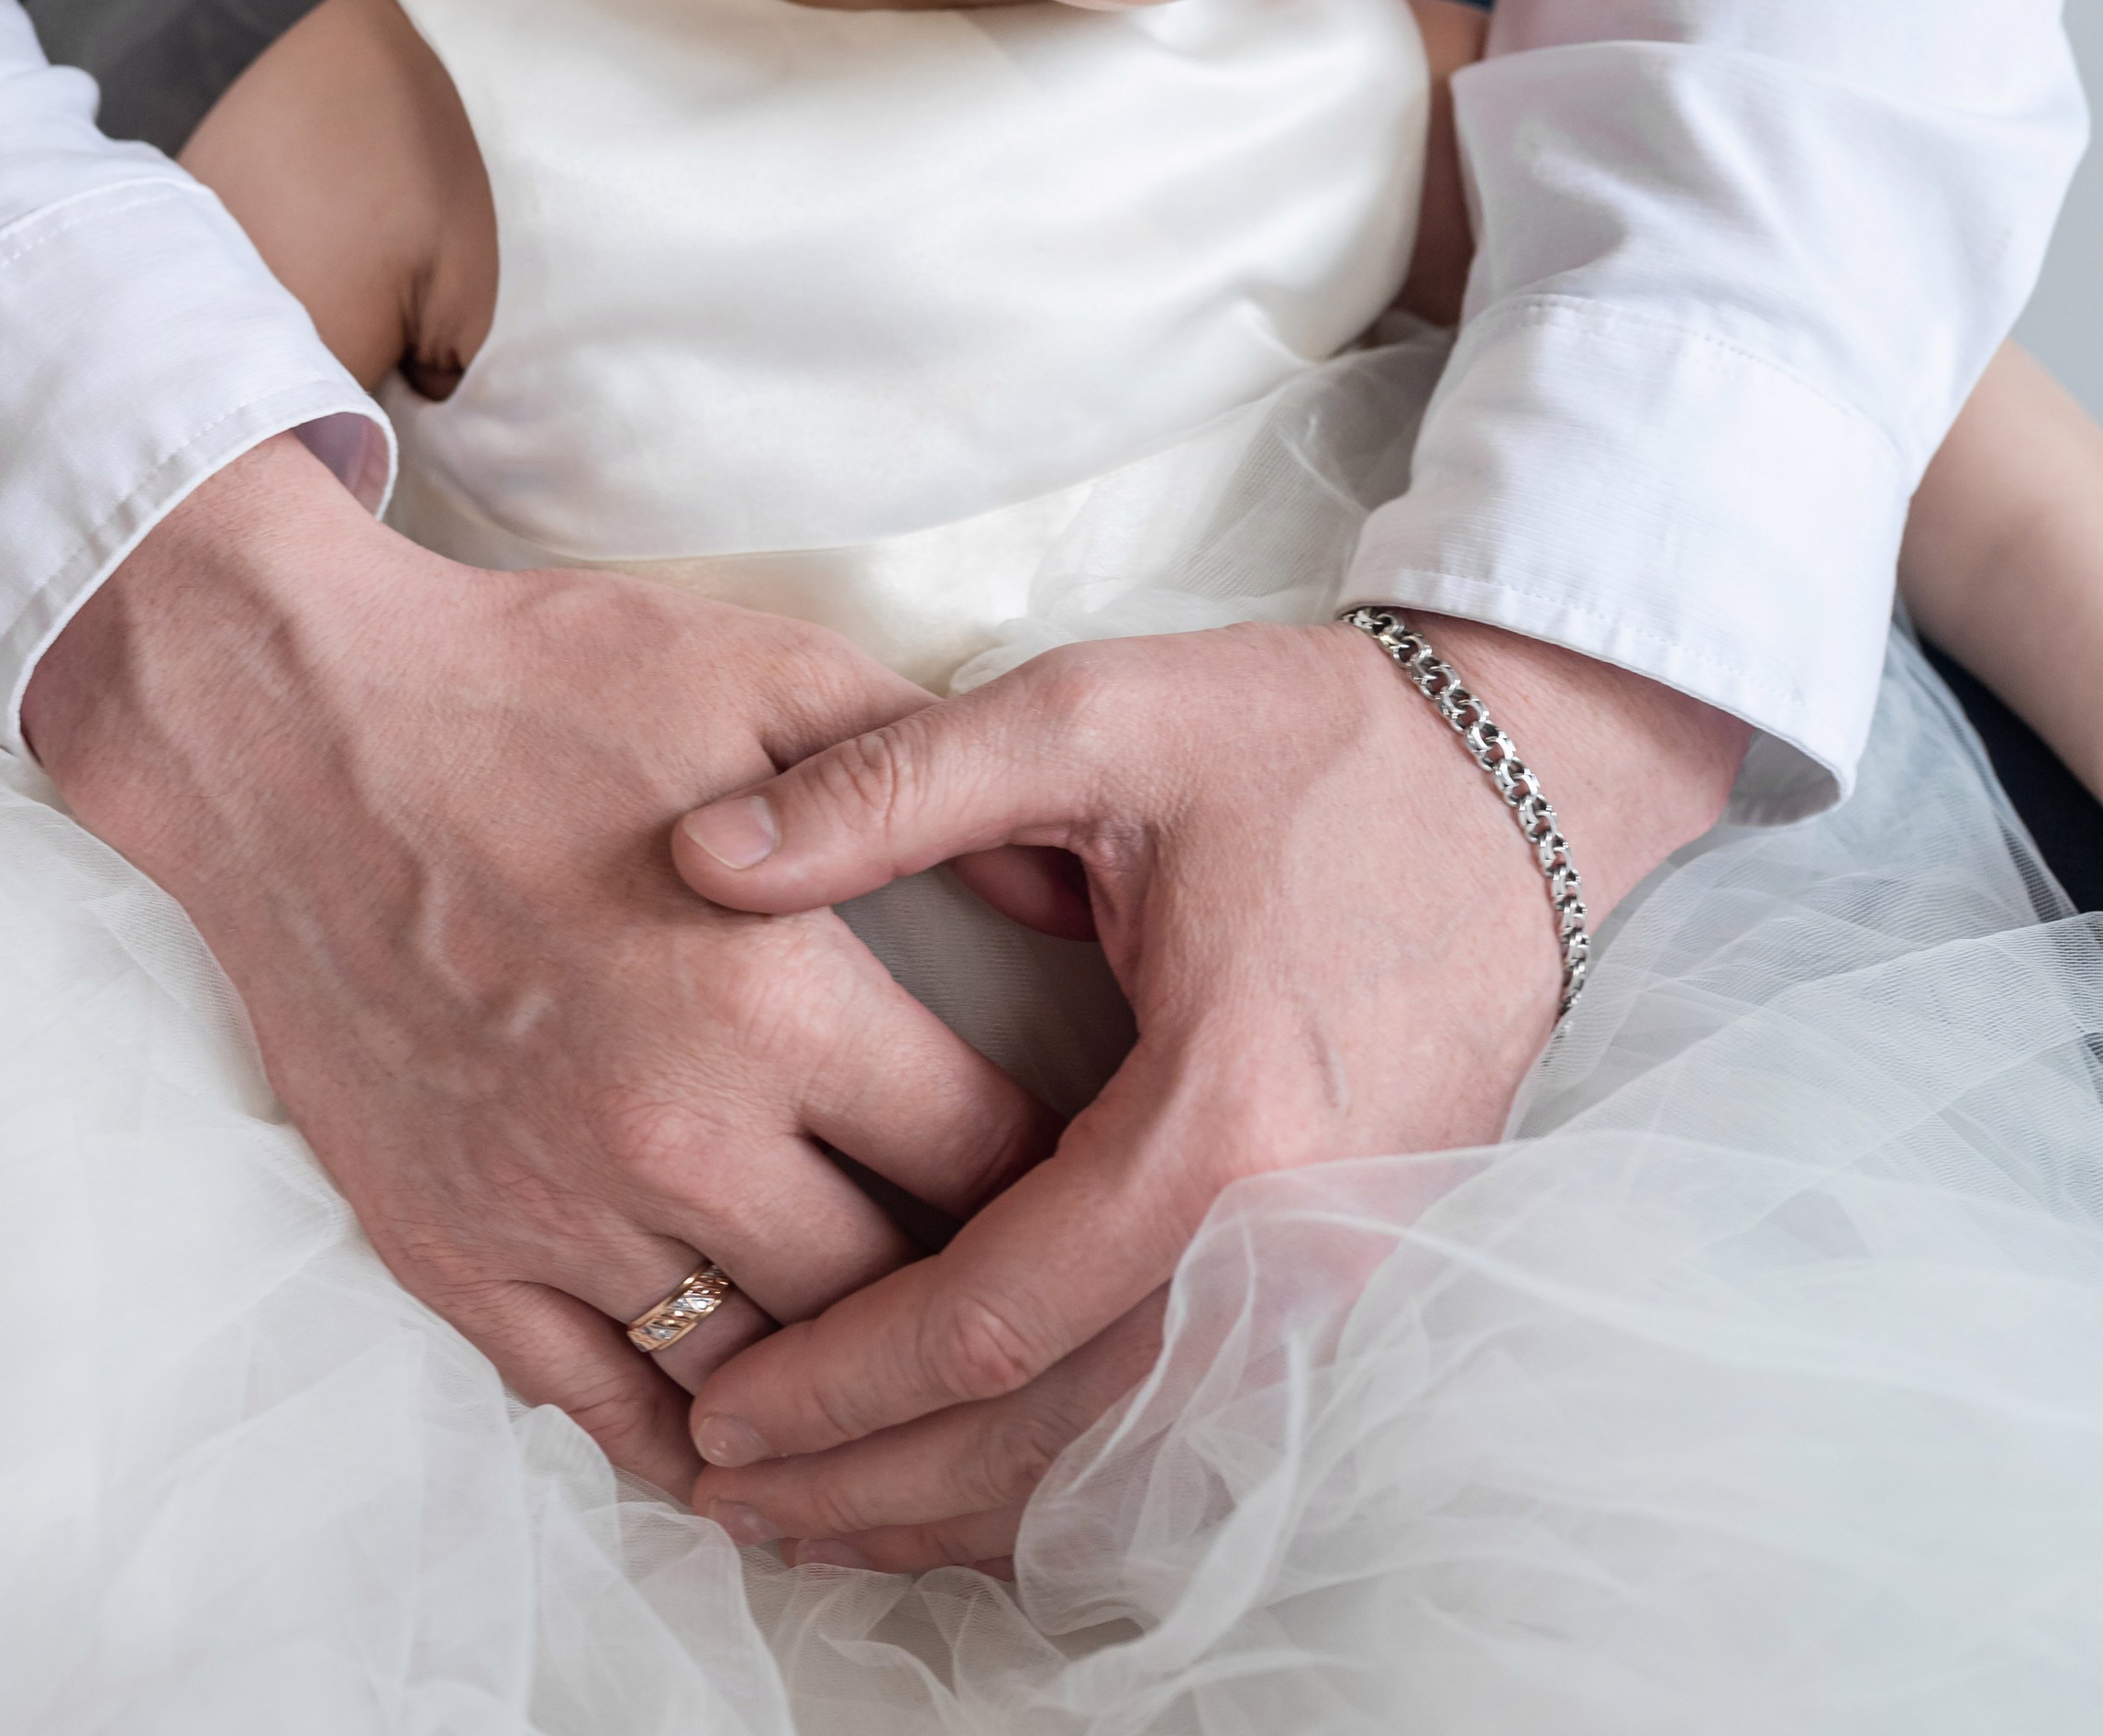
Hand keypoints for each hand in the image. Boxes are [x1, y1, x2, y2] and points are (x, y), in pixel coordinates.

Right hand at [21, 435, 1052, 1496]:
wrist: (298, 727)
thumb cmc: (543, 684)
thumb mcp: (771, 672)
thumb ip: (932, 775)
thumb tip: (1067, 882)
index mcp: (775, 997)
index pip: (988, 1159)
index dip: (1060, 1170)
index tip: (1087, 1167)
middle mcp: (677, 1132)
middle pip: (894, 1292)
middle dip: (972, 1288)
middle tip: (1022, 1283)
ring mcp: (557, 1209)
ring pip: (762, 1372)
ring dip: (843, 1377)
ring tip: (914, 1375)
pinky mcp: (455, 1252)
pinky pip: (603, 1405)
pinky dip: (693, 1438)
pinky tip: (753, 1435)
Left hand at [670, 617, 1746, 1569]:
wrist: (1529, 768)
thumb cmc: (1313, 738)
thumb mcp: (1088, 717)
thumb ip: (889, 791)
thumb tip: (700, 852)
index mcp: (1222, 1124)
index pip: (996, 1317)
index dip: (842, 1379)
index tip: (715, 1409)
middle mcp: (1299, 1240)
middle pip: (1061, 1439)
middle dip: (882, 1484)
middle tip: (723, 1492)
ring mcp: (1349, 1273)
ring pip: (1135, 1455)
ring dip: (970, 1500)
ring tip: (817, 1512)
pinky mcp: (1365, 1269)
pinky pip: (1203, 1415)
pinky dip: (1075, 1464)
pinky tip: (973, 1469)